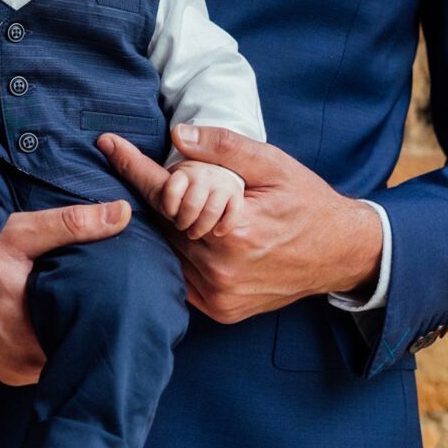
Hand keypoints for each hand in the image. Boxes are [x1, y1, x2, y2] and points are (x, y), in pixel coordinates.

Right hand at [0, 200, 131, 384]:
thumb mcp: (18, 235)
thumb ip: (71, 224)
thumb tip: (122, 212)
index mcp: (33, 336)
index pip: (90, 339)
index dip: (111, 320)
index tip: (129, 302)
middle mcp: (23, 364)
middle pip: (74, 350)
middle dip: (92, 328)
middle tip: (115, 301)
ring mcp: (11, 372)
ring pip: (56, 358)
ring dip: (67, 337)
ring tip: (88, 309)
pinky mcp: (0, 372)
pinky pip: (36, 361)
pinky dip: (46, 343)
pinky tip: (55, 320)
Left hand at [98, 125, 382, 324]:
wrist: (340, 254)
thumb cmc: (306, 202)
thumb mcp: (273, 164)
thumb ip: (224, 148)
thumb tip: (176, 136)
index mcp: (233, 230)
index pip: (166, 194)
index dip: (133, 166)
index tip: (108, 143)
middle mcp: (221, 269)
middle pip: (162, 224)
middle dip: (152, 194)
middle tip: (142, 167)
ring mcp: (219, 296)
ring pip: (168, 252)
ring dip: (163, 225)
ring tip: (169, 200)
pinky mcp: (220, 311)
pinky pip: (181, 277)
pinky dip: (177, 252)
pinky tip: (183, 231)